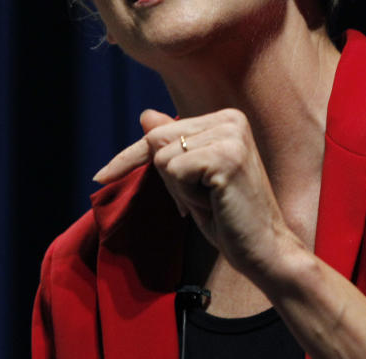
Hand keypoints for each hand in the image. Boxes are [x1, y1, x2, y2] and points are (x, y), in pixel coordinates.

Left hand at [93, 108, 294, 278]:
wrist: (266, 250)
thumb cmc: (229, 217)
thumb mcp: (194, 179)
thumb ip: (174, 145)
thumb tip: (146, 114)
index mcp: (226, 119)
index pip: (161, 131)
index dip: (129, 157)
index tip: (100, 176)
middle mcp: (230, 120)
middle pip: (158, 141)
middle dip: (167, 180)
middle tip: (203, 201)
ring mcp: (230, 136)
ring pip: (163, 158)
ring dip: (180, 191)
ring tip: (213, 201)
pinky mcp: (226, 156)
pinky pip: (174, 171)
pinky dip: (187, 197)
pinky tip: (215, 204)